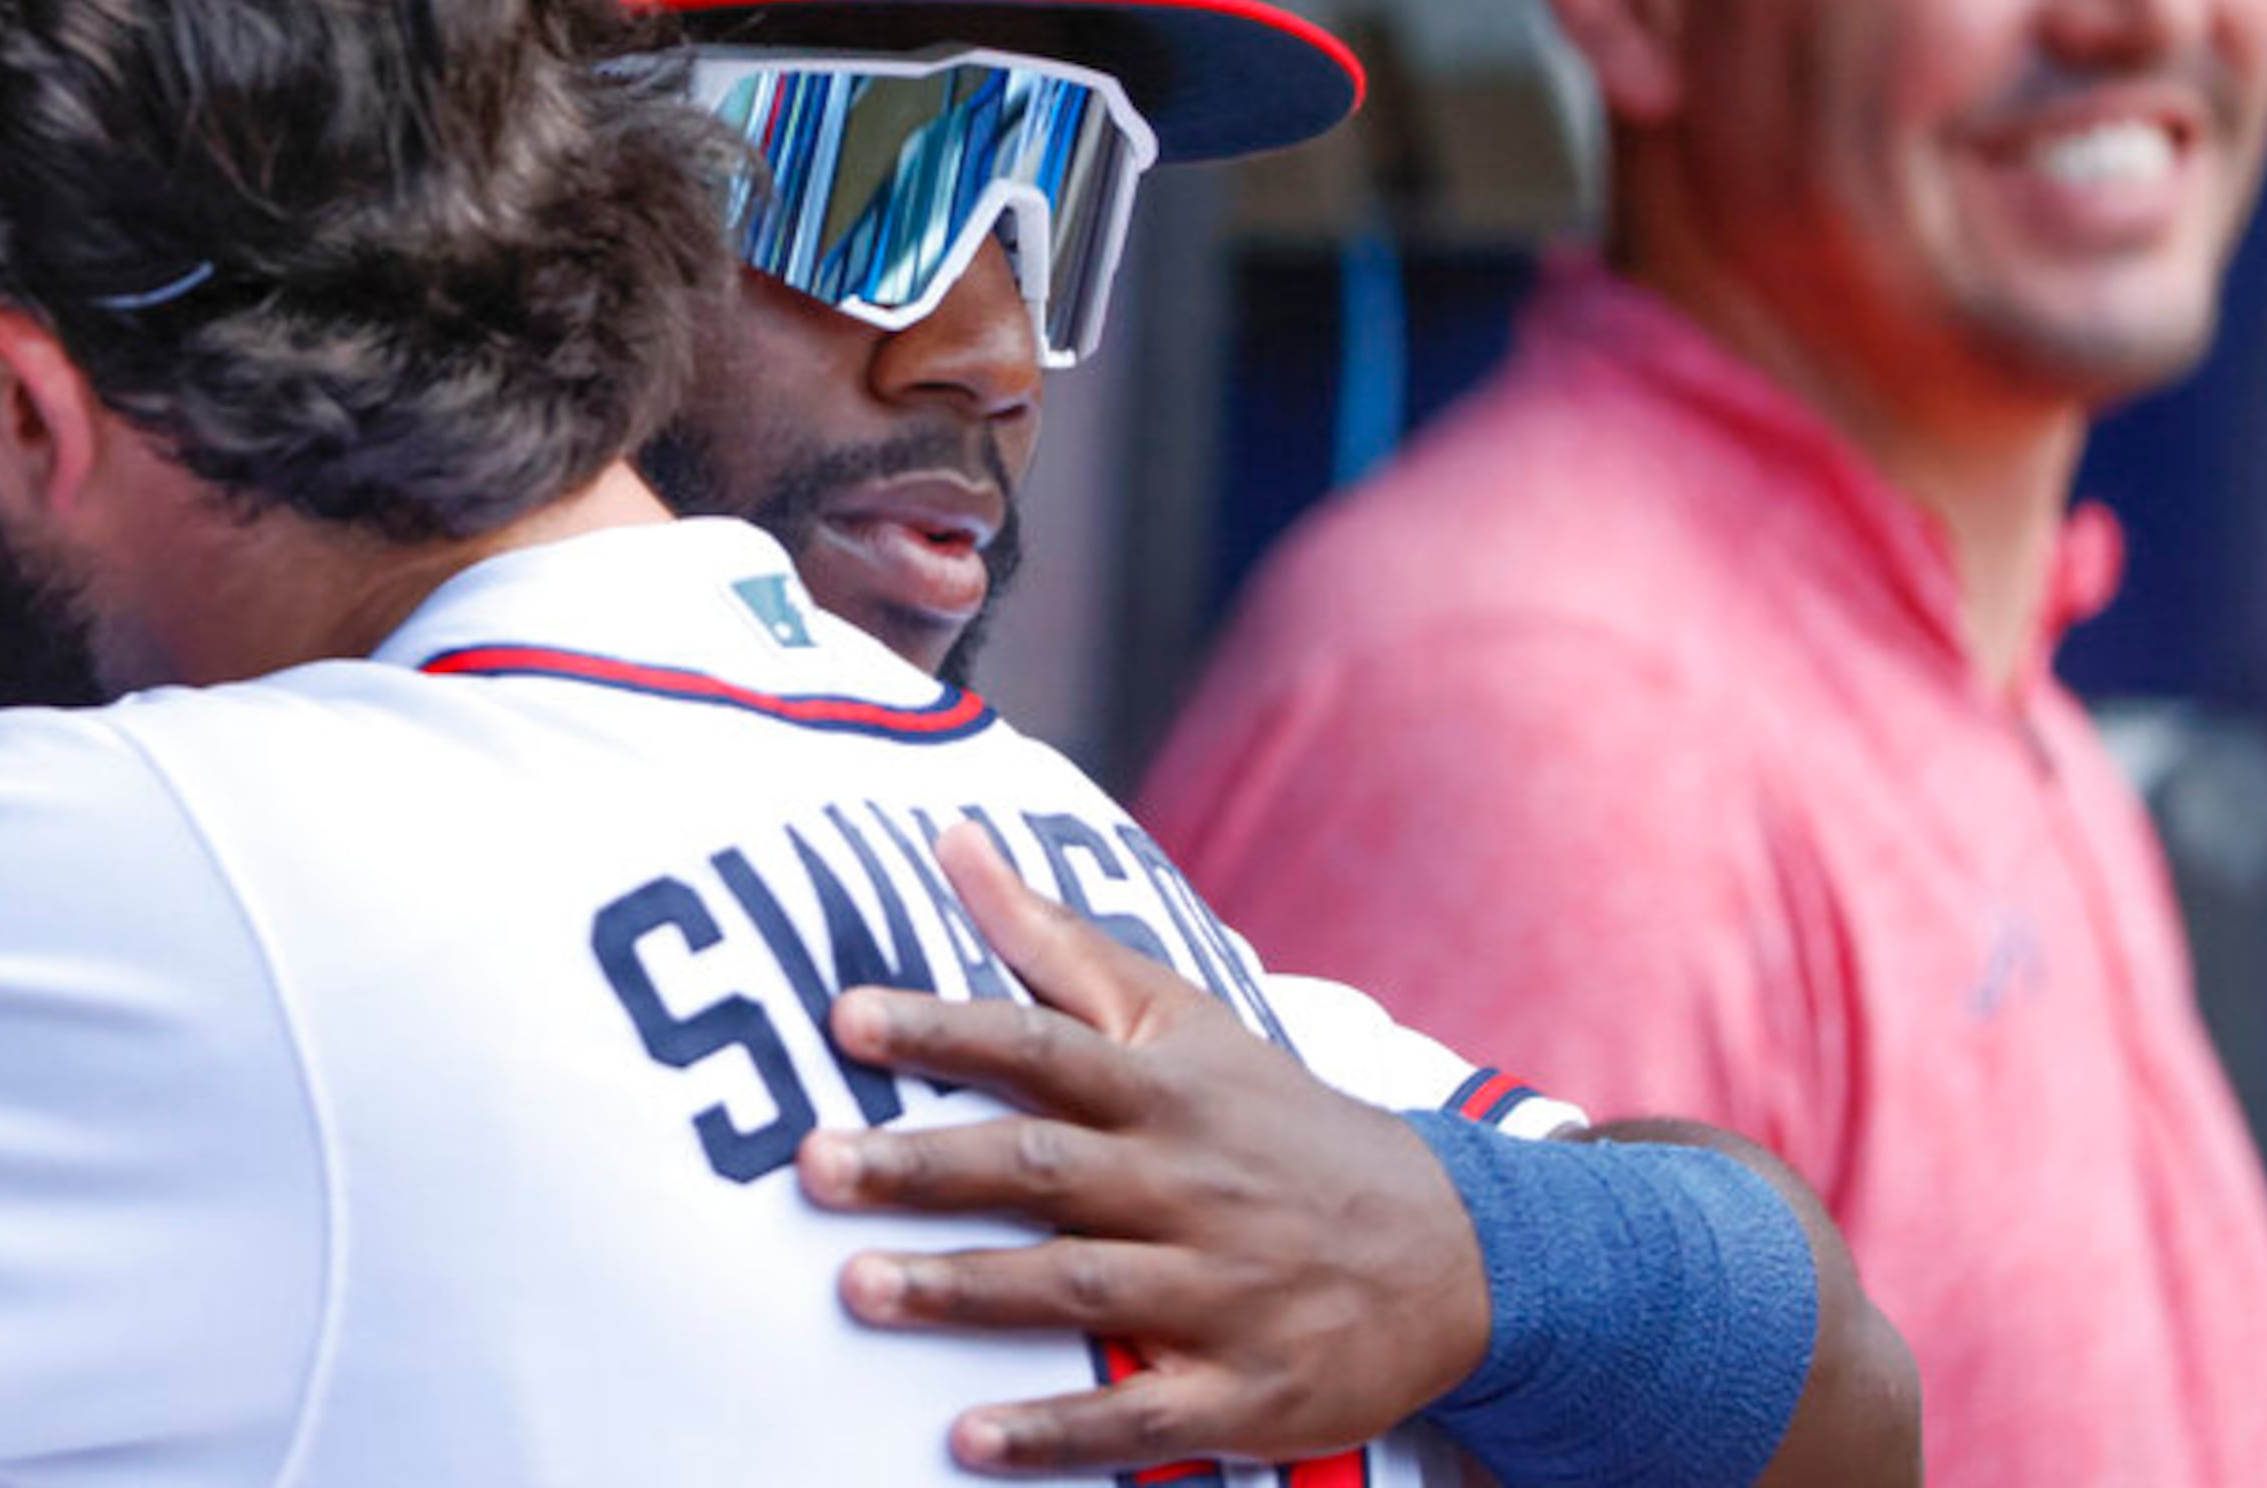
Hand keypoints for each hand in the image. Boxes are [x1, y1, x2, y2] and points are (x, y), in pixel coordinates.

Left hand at [797, 822, 1489, 1476]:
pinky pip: (1140, 1412)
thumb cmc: (1275, 1123)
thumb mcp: (1182, 1020)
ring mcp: (1220, 1291)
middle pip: (1042, 1170)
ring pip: (1079, 1288)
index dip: (945, 1032)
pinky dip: (1055, 1430)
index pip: (1041, 1047)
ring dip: (966, 1293)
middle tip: (813, 1168)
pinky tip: (965, 1440)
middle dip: (924, 1168)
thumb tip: (952, 839)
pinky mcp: (1245, 1390)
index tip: (846, 1019)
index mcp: (1164, 1092)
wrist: (1453, 1252)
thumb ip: (1055, 942)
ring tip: (856, 1290)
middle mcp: (1186, 1184)